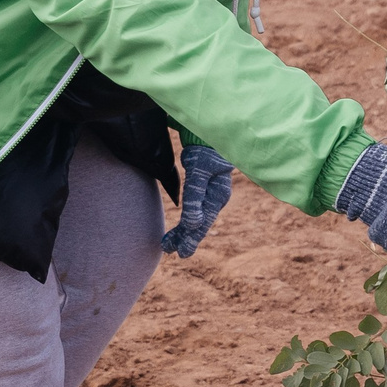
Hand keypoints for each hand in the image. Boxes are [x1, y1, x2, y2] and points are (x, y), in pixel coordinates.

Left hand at [161, 143, 233, 257]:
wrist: (209, 134)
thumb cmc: (205, 151)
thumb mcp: (199, 171)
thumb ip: (195, 196)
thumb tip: (194, 223)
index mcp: (218, 196)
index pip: (202, 220)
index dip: (190, 236)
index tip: (179, 251)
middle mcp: (215, 198)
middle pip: (200, 224)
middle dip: (185, 239)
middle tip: (170, 251)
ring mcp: (210, 195)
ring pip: (196, 219)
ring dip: (182, 232)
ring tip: (168, 246)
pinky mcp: (203, 190)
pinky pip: (194, 210)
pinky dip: (186, 221)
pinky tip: (180, 230)